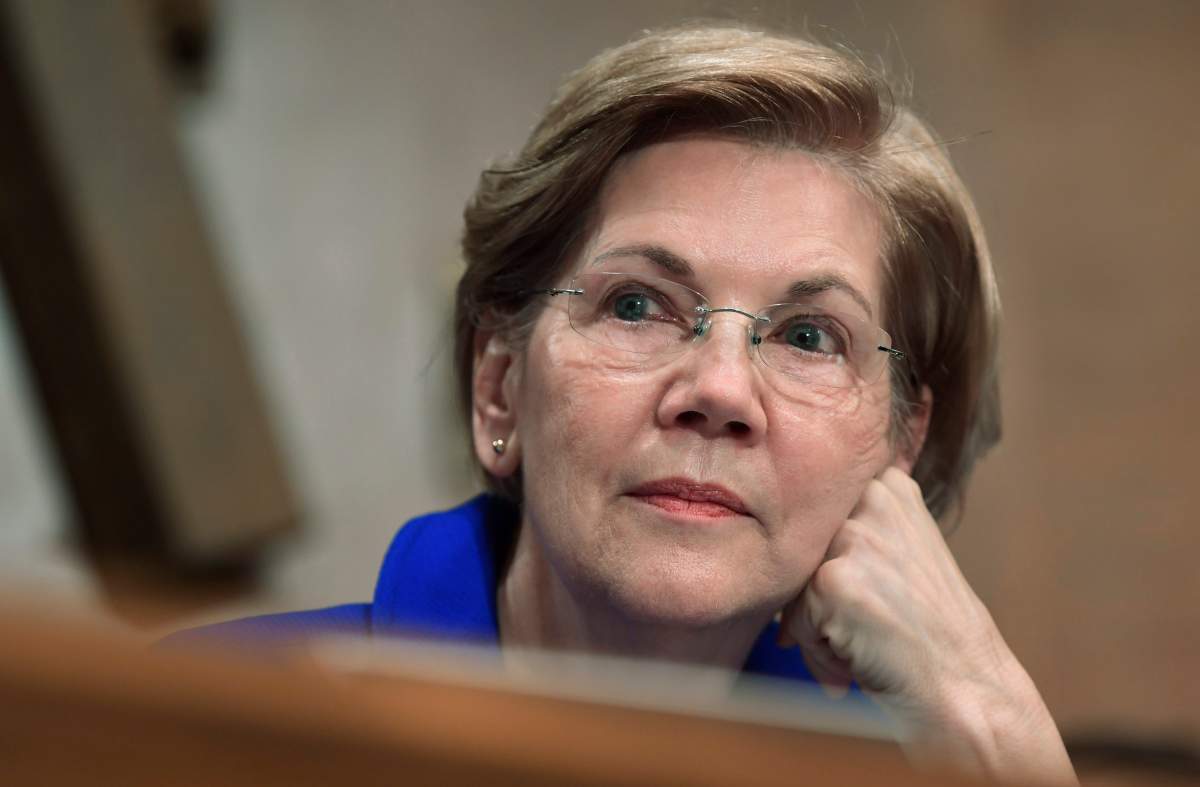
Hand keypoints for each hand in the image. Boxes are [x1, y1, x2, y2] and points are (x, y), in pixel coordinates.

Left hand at [778, 467, 1076, 783]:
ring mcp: (853, 537)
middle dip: (824, 601)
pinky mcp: (833, 579)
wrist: (970, 686)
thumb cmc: (932, 630)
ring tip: (868, 647)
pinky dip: (821, 654)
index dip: (832, 567)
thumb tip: (780, 538)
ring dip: (822, 629)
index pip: (817, 519)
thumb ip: (855, 531)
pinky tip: (862, 662)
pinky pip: (796, 622)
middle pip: (802, 553)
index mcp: (888, 485)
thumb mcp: (904, 550)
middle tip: (872, 628)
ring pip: (796, 588)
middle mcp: (872, 499)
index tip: (869, 596)